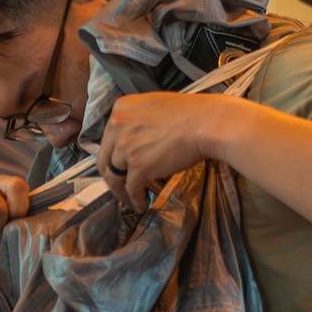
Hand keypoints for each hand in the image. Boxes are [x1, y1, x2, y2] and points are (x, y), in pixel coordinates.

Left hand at [96, 92, 244, 212]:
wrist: (207, 123)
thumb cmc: (190, 114)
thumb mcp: (153, 107)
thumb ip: (138, 120)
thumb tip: (135, 139)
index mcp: (120, 109)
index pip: (107, 139)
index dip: (113, 157)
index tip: (120, 167)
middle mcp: (117, 125)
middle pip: (104, 160)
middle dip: (112, 178)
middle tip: (121, 188)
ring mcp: (125, 146)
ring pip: (113, 177)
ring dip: (121, 192)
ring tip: (130, 199)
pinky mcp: (138, 165)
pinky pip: (131, 188)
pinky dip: (134, 199)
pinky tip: (141, 204)